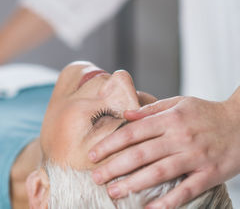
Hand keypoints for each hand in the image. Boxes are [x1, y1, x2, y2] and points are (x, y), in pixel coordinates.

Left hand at [88, 90, 239, 208]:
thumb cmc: (206, 112)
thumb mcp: (178, 103)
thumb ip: (150, 110)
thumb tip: (125, 114)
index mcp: (169, 119)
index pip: (132, 133)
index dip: (110, 144)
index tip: (92, 154)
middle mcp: (179, 137)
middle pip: (141, 154)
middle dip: (114, 167)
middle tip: (96, 178)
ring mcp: (195, 156)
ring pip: (159, 172)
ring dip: (134, 184)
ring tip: (114, 192)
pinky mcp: (210, 173)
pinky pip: (187, 190)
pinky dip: (169, 201)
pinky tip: (151, 208)